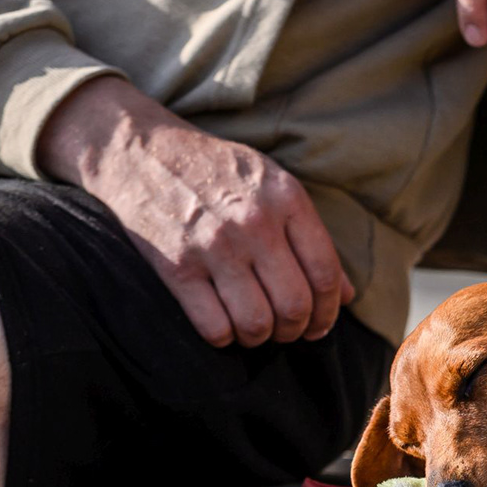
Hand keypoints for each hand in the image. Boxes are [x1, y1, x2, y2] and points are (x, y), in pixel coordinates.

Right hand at [37, 76, 353, 348]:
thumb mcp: (273, 184)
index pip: (326, 274)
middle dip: (297, 329)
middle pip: (295, 305)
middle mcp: (254, 223)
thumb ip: (313, 237)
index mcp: (287, 199)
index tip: (321, 325)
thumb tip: (349, 295)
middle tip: (288, 330)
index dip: (330, 312)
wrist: (137, 149)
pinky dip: (224, 337)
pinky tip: (224, 325)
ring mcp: (212, 246)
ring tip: (256, 329)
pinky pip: (214, 326)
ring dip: (261, 337)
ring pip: (257, 323)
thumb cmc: (215, 170)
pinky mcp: (174, 266)